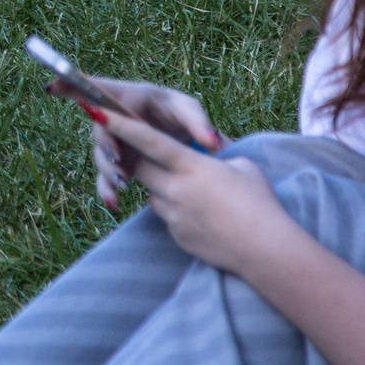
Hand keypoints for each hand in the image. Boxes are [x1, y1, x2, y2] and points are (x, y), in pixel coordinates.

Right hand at [52, 76, 222, 206]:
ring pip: (101, 155)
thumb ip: (200, 123)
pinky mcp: (119, 163)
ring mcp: (116, 141)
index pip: (101, 88)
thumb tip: (210, 142)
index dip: (75, 85)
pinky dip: (107, 189)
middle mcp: (117, 117)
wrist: (189, 145)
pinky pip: (106, 176)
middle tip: (117, 158)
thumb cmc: (187, 119)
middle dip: (106, 143)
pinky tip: (114, 203)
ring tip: (123, 185)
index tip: (53, 87)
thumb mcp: (191, 114)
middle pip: (100, 128)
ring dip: (109, 170)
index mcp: (133, 97)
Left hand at [98, 111, 292, 275]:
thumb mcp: (243, 166)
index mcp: (191, 166)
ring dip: (164, 188)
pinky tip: (204, 216)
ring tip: (199, 195)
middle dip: (142, 160)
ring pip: (153, 194)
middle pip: (141, 168)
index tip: (97, 112)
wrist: (267, 252)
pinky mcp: (176, 235)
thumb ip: (216, 157)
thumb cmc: (261, 204)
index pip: (148, 141)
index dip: (121, 126)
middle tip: (157, 157)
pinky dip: (177, 211)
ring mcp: (173, 215)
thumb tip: (207, 152)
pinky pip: (167, 216)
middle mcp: (175, 189)